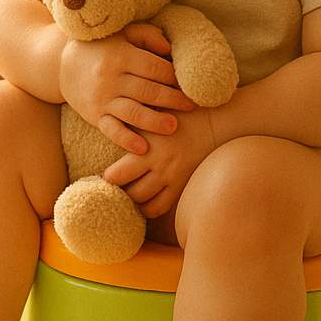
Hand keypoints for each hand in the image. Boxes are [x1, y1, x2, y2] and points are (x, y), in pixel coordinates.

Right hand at [60, 23, 197, 155]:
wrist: (61, 64)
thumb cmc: (102, 47)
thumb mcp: (123, 33)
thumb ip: (148, 36)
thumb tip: (170, 49)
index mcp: (121, 56)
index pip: (154, 67)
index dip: (174, 76)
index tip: (190, 84)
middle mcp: (110, 78)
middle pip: (147, 90)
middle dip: (172, 99)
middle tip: (192, 106)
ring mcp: (102, 99)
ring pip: (132, 112)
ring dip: (154, 121)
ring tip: (174, 126)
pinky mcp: (94, 116)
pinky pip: (111, 130)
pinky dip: (126, 140)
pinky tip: (143, 148)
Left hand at [102, 108, 218, 218]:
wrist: (214, 120)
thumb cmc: (179, 112)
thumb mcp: (152, 112)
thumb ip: (132, 122)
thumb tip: (110, 122)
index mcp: (146, 147)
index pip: (115, 175)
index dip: (107, 179)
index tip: (105, 176)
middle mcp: (158, 166)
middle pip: (129, 193)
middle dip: (119, 194)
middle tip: (115, 189)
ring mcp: (172, 177)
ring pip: (144, 204)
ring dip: (134, 203)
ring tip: (129, 196)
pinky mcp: (183, 184)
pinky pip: (162, 206)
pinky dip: (150, 209)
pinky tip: (145, 201)